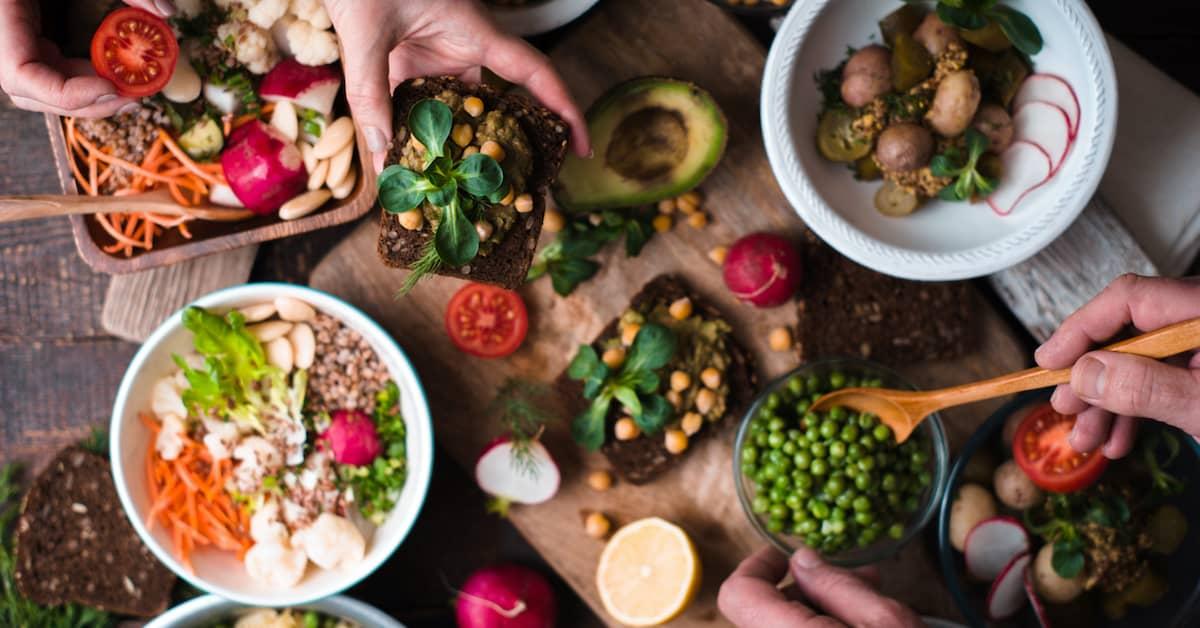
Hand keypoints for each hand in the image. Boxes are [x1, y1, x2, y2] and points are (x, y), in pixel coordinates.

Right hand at [0, 0, 171, 116]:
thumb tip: (166, 12)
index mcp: (1, 14)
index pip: (18, 74)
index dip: (64, 92)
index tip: (110, 88)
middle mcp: (0, 33)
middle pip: (29, 90)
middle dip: (83, 101)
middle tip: (134, 98)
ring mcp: (9, 37)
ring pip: (38, 86)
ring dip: (85, 95)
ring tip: (131, 91)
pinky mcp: (24, 36)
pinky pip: (48, 69)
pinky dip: (82, 78)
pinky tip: (115, 75)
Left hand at [324, 0, 589, 170]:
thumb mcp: (365, 33)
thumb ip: (371, 92)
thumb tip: (383, 154)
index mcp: (473, 32)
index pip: (533, 73)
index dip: (563, 108)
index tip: (580, 146)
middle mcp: (461, 48)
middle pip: (497, 104)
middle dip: (505, 146)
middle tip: (512, 190)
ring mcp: (435, 56)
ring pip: (457, 112)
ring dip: (454, 149)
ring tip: (454, 193)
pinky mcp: (409, 63)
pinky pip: (422, 107)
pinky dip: (418, 136)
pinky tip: (406, 167)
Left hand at [718, 546, 923, 627]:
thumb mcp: (886, 623)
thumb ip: (838, 586)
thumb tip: (803, 560)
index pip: (738, 595)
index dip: (758, 566)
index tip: (786, 555)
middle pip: (762, 615)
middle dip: (804, 590)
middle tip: (852, 578)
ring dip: (815, 615)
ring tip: (868, 602)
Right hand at [1035, 274, 1199, 457]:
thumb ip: (1143, 386)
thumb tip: (1083, 374)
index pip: (1129, 299)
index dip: (1081, 327)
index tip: (1049, 361)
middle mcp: (1198, 320)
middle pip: (1128, 332)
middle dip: (1092, 376)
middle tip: (1064, 405)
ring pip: (1139, 361)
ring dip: (1107, 402)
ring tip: (1087, 438)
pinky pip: (1159, 377)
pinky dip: (1135, 409)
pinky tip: (1118, 439)